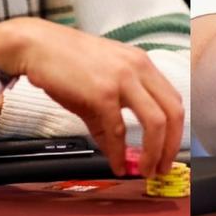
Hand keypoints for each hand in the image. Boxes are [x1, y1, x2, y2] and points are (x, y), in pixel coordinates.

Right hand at [0, 18, 184, 177]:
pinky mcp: (102, 93)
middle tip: (163, 167)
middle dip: (172, 146)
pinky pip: (117, 131)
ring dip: (154, 152)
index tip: (170, 150)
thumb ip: (114, 112)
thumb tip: (118, 148)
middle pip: (174, 112)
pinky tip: (116, 164)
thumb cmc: (66, 60)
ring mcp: (122, 79)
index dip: (177, 130)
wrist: (37, 45)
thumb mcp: (101, 81)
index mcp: (142, 64)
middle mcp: (139, 68)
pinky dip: (118, 153)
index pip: (174, 100)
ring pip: (156, 122)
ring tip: (146, 169)